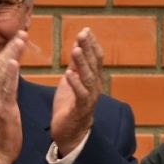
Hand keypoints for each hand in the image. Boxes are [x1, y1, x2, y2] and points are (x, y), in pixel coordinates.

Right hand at [0, 32, 26, 163]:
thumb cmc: (2, 128)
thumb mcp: (4, 103)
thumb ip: (6, 87)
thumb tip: (10, 73)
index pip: (2, 64)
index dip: (11, 48)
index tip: (20, 33)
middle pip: (1, 63)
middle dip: (11, 46)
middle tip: (21, 30)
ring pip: (2, 73)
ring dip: (11, 54)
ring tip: (19, 39)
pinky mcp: (2, 109)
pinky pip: (5, 89)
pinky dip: (9, 74)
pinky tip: (14, 62)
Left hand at [51, 27, 102, 155]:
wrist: (69, 133)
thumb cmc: (70, 106)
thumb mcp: (71, 82)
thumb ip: (75, 66)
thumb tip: (78, 46)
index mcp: (92, 79)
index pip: (94, 58)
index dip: (91, 44)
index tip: (85, 30)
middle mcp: (95, 87)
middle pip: (94, 64)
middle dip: (89, 48)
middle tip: (83, 33)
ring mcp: (89, 98)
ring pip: (88, 77)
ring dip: (82, 62)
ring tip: (76, 49)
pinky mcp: (81, 109)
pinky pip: (80, 95)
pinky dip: (75, 83)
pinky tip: (68, 74)